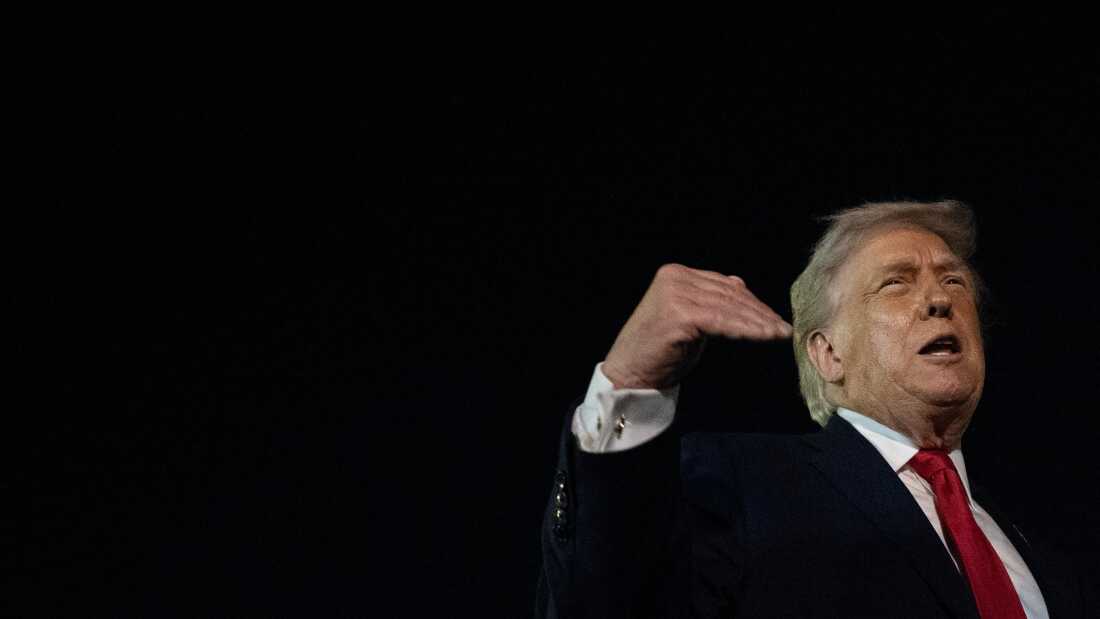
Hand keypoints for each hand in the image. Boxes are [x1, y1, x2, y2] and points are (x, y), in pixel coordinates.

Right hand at [602, 263, 792, 389]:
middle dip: (760, 313)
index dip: (754, 302)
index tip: (775, 318)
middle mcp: (675, 278)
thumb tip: (743, 292)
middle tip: (783, 328)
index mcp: (676, 274)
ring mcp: (675, 293)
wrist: (629, 375)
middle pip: (729, 294)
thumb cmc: (658, 353)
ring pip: (729, 307)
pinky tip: (763, 338)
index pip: (724, 285)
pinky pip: (721, 321)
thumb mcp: (689, 319)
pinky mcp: (678, 313)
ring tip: (780, 334)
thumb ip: (710, 303)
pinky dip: (745, 329)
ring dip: (759, 323)